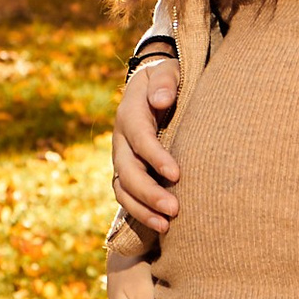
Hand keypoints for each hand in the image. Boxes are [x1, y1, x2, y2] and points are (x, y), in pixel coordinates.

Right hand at [113, 56, 181, 234]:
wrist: (151, 88)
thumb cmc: (165, 80)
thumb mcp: (166, 71)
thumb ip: (165, 81)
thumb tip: (162, 100)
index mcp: (129, 114)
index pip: (140, 139)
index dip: (156, 157)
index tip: (177, 174)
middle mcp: (121, 140)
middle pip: (128, 171)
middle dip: (149, 192)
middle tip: (175, 209)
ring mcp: (121, 158)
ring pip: (123, 189)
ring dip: (142, 210)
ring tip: (166, 226)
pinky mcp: (127, 172)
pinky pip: (126, 196)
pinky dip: (140, 213)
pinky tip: (161, 226)